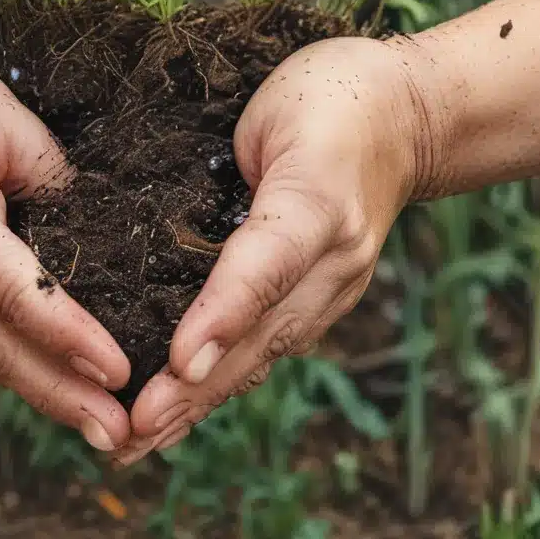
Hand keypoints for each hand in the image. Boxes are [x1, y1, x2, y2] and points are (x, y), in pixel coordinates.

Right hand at [0, 41, 131, 451]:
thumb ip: (52, 174)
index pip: (11, 289)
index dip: (66, 333)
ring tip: (103, 426)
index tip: (118, 369)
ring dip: (40, 396)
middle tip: (120, 432)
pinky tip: (58, 390)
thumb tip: (102, 234)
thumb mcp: (0, 113)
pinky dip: (13, 374)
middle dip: (60, 394)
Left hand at [114, 36, 435, 463]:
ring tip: (140, 442)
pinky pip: (272, 346)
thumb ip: (238, 166)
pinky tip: (185, 416)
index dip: (220, 316)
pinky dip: (227, 383)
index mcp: (319, 204)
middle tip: (132, 433)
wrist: (407, 115)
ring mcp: (336, 285)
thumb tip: (179, 232)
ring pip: (264, 354)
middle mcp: (334, 259)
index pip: (263, 266)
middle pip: (260, 333)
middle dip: (193, 388)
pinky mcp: (327, 295)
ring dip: (202, 403)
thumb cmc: (331, 96)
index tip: (178, 365)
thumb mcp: (280, 111)